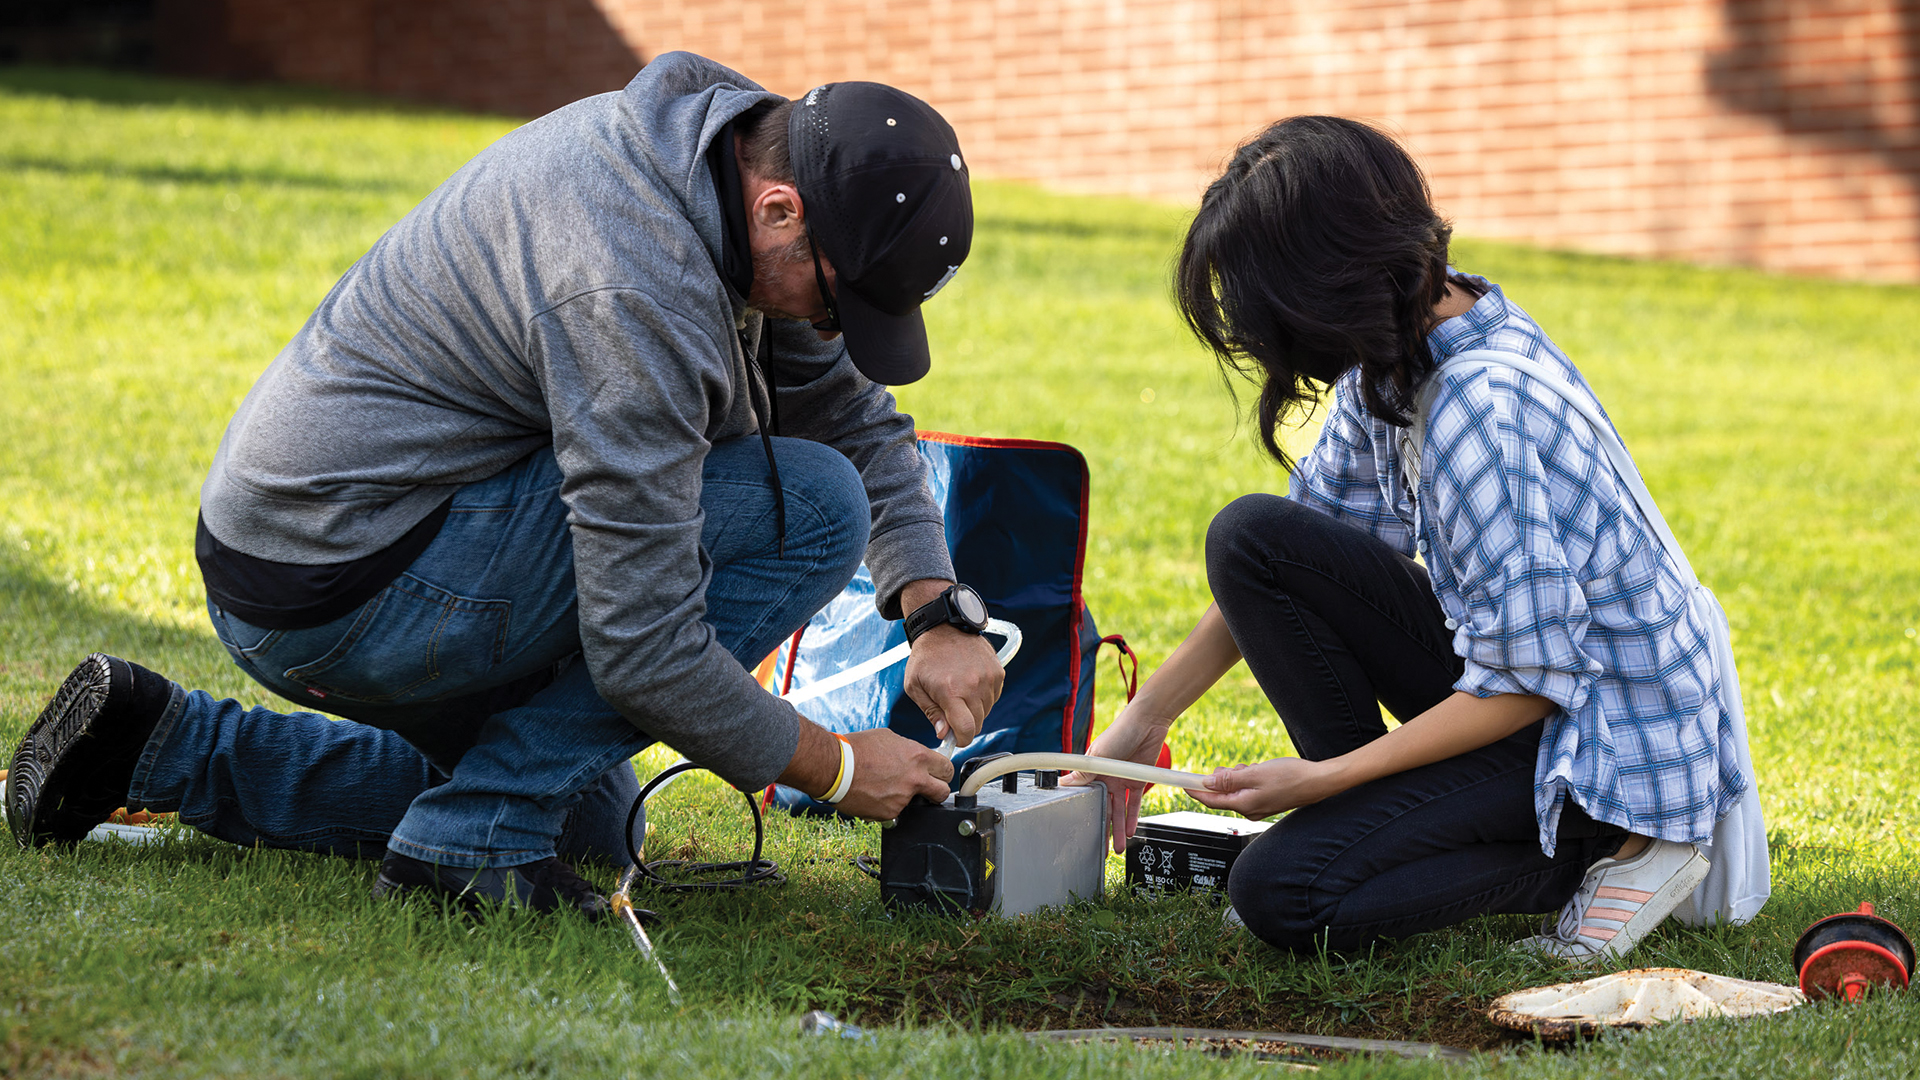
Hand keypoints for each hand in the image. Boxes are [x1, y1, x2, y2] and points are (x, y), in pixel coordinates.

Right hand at [833, 727, 955, 820]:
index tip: (938, 773)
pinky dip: (886, 805)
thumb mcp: (889, 738)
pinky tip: (874, 794)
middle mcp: (915, 779)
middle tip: (927, 788)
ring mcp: (903, 799)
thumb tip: (915, 757)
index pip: (947, 768)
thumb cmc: (857, 749)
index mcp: (918, 758)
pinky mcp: (889, 813)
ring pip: (914, 803)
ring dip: (904, 797)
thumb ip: (908, 750)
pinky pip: (894, 811)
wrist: (835, 767)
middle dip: (936, 791)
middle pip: (942, 792)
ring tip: (884, 786)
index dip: (943, 771)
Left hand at [902, 624, 1002, 747]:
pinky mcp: (998, 671)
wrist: (942, 628)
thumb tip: (944, 734)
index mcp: (951, 691)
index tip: (955, 738)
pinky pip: (994, 696)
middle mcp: (973, 685)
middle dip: (965, 725)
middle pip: (978, 723)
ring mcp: (988, 677)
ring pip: (987, 711)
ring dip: (974, 710)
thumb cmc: (925, 658)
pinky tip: (970, 685)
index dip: (961, 739)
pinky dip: (984, 697)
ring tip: (960, 694)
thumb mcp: (915, 686)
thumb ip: (931, 713)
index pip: (966, 729)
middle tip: (952, 714)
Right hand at [1063, 706, 1171, 853]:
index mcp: (1092, 772)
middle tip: (1101, 849)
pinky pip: (1134, 804)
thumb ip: (1083, 773)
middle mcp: (1105, 778)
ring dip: (1119, 829)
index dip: (1083, 813)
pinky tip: (1131, 831)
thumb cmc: (1120, 732)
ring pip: (1119, 811)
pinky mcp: (1138, 781)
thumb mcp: (1098, 755)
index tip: (1078, 830)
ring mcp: (1122, 781)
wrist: (1147, 724)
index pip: (1085, 797)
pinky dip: (1133, 818)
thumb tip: (1061, 785)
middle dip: (1103, 829)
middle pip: (1103, 809)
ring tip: (1118, 847)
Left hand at [1185, 757, 1343, 819]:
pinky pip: (1248, 788)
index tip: (1182, 782)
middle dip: (1225, 776)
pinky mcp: (1266, 801)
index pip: (1211, 800)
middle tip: (1238, 767)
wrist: (1319, 781)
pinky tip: (1262, 771)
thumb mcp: (1256, 774)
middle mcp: (1249, 810)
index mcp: (1244, 805)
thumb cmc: (1291, 777)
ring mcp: (1258, 807)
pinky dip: (1250, 778)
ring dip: (1240, 775)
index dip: (1195, 789)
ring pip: (1236, 788)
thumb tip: (1208, 783)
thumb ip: (1229, 780)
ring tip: (1256, 768)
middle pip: (1223, 793)